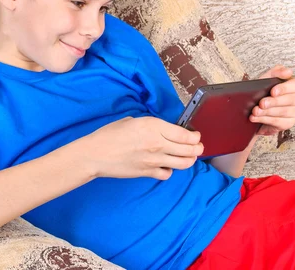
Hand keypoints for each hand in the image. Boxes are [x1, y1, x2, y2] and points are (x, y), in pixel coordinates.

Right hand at [80, 116, 203, 180]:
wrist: (96, 154)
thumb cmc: (109, 134)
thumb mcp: (132, 121)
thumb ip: (151, 125)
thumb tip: (162, 130)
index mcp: (154, 126)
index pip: (185, 135)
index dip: (195, 136)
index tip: (196, 135)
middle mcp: (158, 143)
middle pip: (188, 149)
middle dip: (197, 148)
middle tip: (198, 147)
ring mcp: (154, 160)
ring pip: (183, 163)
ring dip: (190, 160)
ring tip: (190, 157)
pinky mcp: (148, 172)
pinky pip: (168, 174)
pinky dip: (171, 170)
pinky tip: (167, 166)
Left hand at [250, 65, 294, 135]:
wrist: (256, 107)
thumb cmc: (264, 91)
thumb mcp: (267, 79)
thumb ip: (276, 72)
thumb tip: (288, 72)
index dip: (284, 88)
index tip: (273, 91)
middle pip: (291, 100)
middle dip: (274, 102)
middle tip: (262, 103)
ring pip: (284, 112)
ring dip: (268, 112)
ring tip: (256, 111)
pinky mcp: (289, 123)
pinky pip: (279, 122)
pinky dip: (265, 120)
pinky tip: (256, 118)